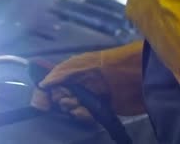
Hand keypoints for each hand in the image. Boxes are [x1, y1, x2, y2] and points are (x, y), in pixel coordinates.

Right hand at [30, 41, 144, 121]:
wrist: (137, 76)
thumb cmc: (109, 64)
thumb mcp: (82, 64)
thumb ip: (61, 72)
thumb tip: (42, 84)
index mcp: (72, 71)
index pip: (50, 84)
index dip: (44, 94)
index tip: (41, 103)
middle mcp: (78, 84)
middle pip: (58, 99)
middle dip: (61, 101)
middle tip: (70, 99)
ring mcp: (89, 97)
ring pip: (71, 109)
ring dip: (73, 109)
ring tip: (81, 105)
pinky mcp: (100, 109)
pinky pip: (85, 116)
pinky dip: (84, 116)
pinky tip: (89, 112)